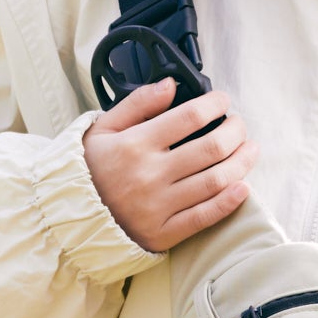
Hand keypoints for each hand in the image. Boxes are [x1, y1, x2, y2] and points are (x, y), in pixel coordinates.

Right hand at [82, 78, 253, 251]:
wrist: (67, 216)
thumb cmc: (88, 170)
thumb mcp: (102, 128)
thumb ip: (137, 104)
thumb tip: (170, 85)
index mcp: (134, 145)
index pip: (189, 117)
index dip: (215, 105)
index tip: (222, 101)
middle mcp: (149, 174)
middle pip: (211, 148)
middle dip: (235, 131)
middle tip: (239, 125)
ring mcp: (158, 206)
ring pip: (215, 180)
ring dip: (241, 162)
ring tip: (250, 150)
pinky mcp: (163, 232)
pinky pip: (204, 216)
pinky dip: (229, 201)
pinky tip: (243, 187)